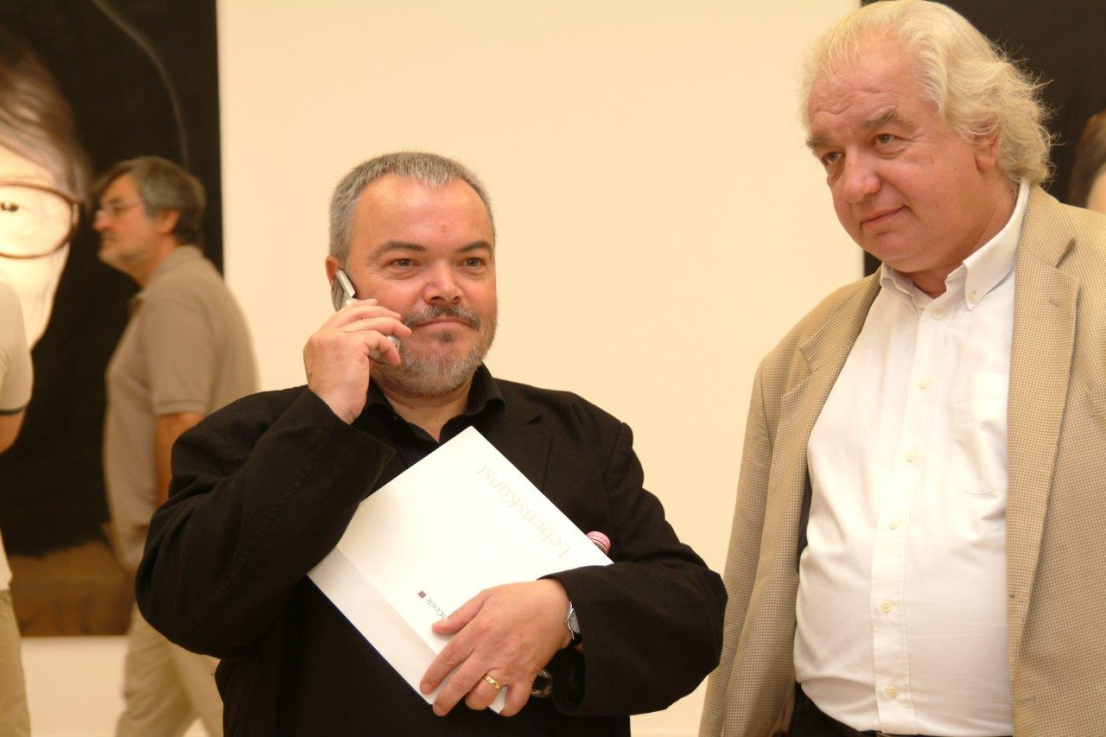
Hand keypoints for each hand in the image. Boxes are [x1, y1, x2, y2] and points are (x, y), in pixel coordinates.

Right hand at [303, 300, 410, 422]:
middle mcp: (323, 336)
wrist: (329, 410)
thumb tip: (370, 346)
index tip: (376, 306)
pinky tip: (393, 359)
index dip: (361, 308)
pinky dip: (389, 346)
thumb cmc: (335, 399)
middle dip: (380, 311)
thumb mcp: (337, 369)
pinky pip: (378, 338)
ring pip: (370, 322)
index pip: (341, 315)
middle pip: (356, 312)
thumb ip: (347, 353)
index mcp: (317, 341)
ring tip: (405, 334)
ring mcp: (335, 338)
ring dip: (392, 327)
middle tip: (397, 317)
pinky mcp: (351, 345)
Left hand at [420, 580, 571, 716]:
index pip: (449, 658)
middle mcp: (491, 653)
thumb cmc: (523, 598)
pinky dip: (506, 709)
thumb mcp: (487, 596)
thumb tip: (439, 628)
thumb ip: (461, 614)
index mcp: (479, 631)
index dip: (434, 675)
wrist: (557, 604)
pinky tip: (499, 707)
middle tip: (439, 707)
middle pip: (460, 683)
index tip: (427, 686)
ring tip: (470, 700)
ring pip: (483, 696)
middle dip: (445, 700)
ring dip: (472, 703)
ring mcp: (509, 666)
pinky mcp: (527, 675)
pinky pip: (515, 701)